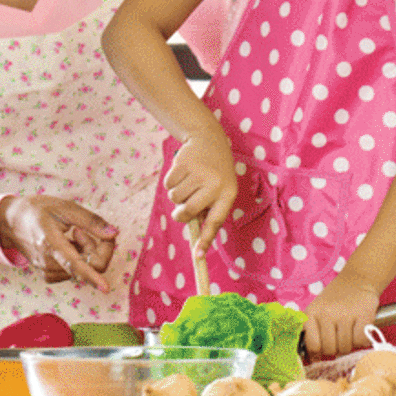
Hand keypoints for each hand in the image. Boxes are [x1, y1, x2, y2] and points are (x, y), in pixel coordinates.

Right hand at [0, 195, 118, 291]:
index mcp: (50, 243)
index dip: (92, 277)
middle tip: (84, 229)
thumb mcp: (65, 207)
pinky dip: (80, 257)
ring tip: (72, 233)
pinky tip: (68, 243)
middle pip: (88, 267)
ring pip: (84, 269)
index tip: (105, 288)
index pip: (75, 265)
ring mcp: (48, 271)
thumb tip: (114, 234)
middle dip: (96, 248)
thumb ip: (91, 221)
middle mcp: (48, 263)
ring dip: (87, 251)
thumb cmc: (38, 210)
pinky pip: (76, 271)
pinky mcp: (49, 275)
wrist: (11, 222)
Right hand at [165, 129, 237, 251]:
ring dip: (177, 194)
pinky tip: (183, 172)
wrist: (209, 139)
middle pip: (187, 212)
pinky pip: (168, 185)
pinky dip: (171, 182)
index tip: (198, 256)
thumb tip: (197, 240)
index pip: (215, 222)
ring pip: (175, 198)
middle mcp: (215, 184)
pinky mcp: (183, 163)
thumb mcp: (220, 189)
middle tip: (182, 207)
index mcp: (227, 194)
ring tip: (189, 181)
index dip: (205, 240)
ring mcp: (199, 173)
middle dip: (180, 213)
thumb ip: (209, 211)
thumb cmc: (215, 172)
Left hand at [302, 271, 381, 358]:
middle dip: (335, 349)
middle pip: (330, 349)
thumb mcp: (317, 311)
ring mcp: (345, 314)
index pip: (312, 345)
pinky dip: (362, 341)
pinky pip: (361, 342)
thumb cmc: (335, 301)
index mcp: (311, 313)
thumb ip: (312, 333)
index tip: (323, 350)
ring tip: (350, 331)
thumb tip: (312, 361)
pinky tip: (360, 329)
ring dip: (349, 345)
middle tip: (339, 338)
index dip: (319, 352)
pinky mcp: (363, 315)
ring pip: (345, 348)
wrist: (357, 280)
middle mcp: (326, 313)